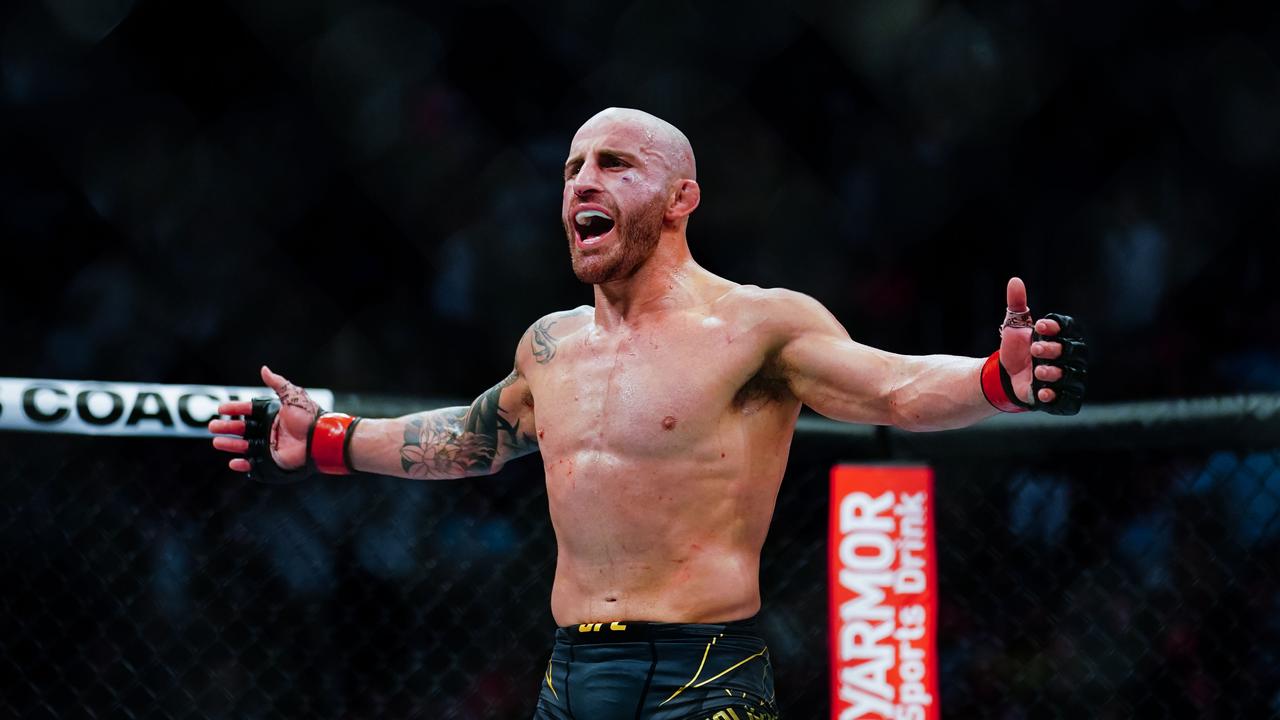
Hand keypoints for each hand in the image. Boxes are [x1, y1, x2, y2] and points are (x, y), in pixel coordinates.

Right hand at [209, 366, 320, 471]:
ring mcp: (270, 446)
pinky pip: (254, 464)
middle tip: (212, 426)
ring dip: (230, 444)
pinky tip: (233, 461)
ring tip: (216, 442)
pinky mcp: (273, 460)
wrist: (320, 438)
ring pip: (244, 445)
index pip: (249, 411)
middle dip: (227, 427)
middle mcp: (269, 430)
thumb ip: (278, 383)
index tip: (220, 409)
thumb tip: (264, 369)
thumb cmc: (308, 417)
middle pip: (242, 428)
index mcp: (273, 414)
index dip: (234, 409)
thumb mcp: (293, 396)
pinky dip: (243, 464)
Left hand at [998, 277, 1072, 404]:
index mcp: (1059, 338)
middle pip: (1072, 352)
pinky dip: (1055, 396)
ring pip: (1070, 375)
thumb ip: (1016, 304)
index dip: (1057, 327)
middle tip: (1035, 349)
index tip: (1039, 326)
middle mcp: (1067, 358)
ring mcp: (1064, 378)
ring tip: (1038, 371)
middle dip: (1055, 350)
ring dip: (1054, 373)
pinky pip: (1065, 400)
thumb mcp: (1014, 327)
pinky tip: (1041, 393)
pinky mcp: (1058, 397)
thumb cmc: (1016, 350)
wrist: (1005, 376)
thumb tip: (1015, 281)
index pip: (1068, 329)